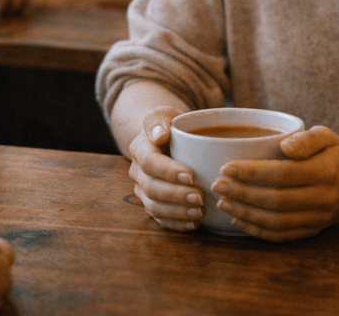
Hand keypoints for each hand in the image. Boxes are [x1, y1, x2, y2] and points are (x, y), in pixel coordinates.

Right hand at [126, 107, 205, 231]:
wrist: (165, 141)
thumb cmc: (170, 126)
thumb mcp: (165, 114)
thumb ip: (159, 119)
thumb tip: (160, 134)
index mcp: (139, 149)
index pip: (150, 162)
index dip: (169, 171)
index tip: (192, 175)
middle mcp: (137, 172)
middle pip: (152, 188)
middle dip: (177, 195)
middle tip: (201, 197)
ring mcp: (143, 190)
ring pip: (155, 207)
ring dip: (178, 212)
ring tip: (200, 211)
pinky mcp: (152, 204)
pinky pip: (160, 219)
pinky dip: (177, 224)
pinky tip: (194, 223)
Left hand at [211, 126, 338, 241]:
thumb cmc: (335, 153)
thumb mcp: (327, 136)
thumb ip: (306, 139)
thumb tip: (284, 146)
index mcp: (325, 172)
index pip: (283, 174)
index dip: (252, 172)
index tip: (226, 167)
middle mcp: (323, 198)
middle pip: (276, 201)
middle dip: (242, 194)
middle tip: (217, 186)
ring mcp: (318, 218)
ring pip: (277, 222)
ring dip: (246, 214)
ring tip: (223, 202)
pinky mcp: (313, 230)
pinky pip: (283, 236)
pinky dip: (258, 231)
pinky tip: (239, 219)